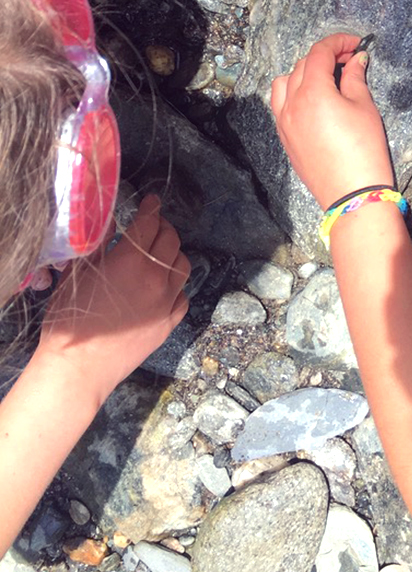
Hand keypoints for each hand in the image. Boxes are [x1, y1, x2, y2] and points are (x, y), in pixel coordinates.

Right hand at [34, 195, 188, 408]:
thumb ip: (98, 244)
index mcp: (131, 261)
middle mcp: (156, 278)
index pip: (149, 222)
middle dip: (162, 227)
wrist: (78, 369)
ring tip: (160, 252)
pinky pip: (182, 295)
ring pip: (182, 265)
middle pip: (170, 240)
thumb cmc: (70, 320)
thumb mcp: (78, 275)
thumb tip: (110, 220)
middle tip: (152, 225)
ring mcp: (166, 302)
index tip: (151, 201)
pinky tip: (164, 285)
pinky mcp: (169, 323)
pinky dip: (176, 285)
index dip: (151, 208)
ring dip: (173, 253)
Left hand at [271, 33, 392, 209]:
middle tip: (348, 59)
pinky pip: (281, 104)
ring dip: (303, 73)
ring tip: (326, 79)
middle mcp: (291, 104)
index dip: (338, 42)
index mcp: (312, 92)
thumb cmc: (364, 149)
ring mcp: (284, 122)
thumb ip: (355, 78)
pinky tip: (314, 99)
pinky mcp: (285, 138)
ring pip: (284, 83)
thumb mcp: (365, 107)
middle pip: (302, 65)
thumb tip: (356, 59)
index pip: (319, 53)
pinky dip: (293, 93)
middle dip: (325, 56)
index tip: (355, 43)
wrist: (353, 194)